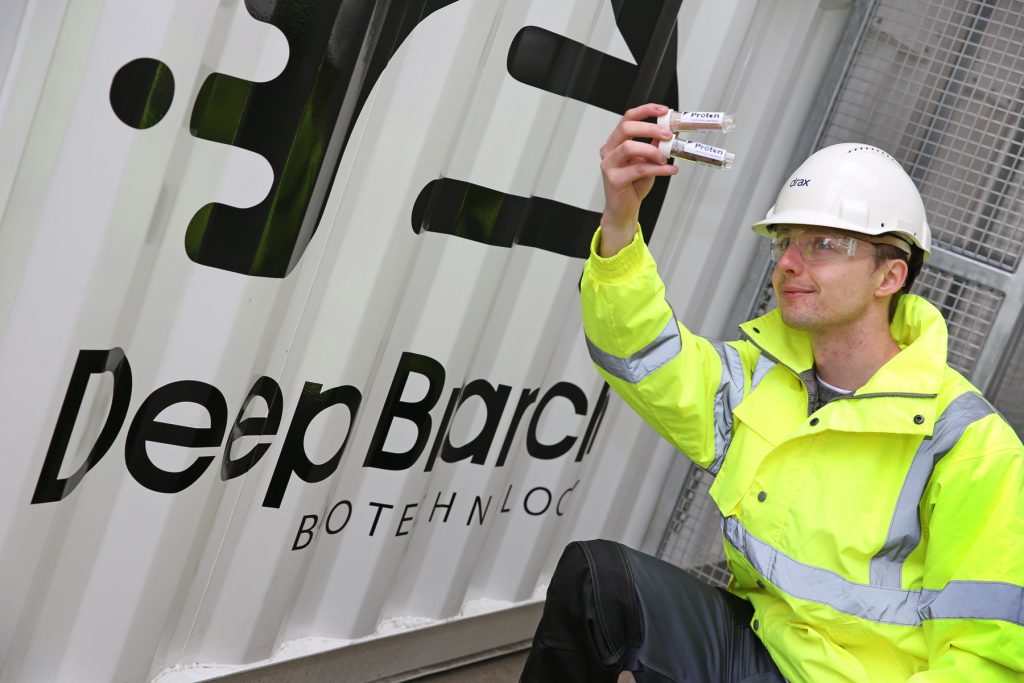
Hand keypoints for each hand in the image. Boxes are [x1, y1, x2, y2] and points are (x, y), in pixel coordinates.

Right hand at [598, 103, 677, 255]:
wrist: (624, 209)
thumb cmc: (633, 184)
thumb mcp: (648, 160)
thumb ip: (656, 146)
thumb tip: (672, 131)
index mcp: (616, 142)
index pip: (628, 118)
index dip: (646, 111)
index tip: (663, 111)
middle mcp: (609, 150)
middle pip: (626, 128)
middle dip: (650, 129)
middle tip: (667, 135)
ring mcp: (609, 164)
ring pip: (629, 147)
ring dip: (652, 150)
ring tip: (665, 158)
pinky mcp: (613, 179)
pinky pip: (638, 169)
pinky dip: (657, 169)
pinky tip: (670, 170)